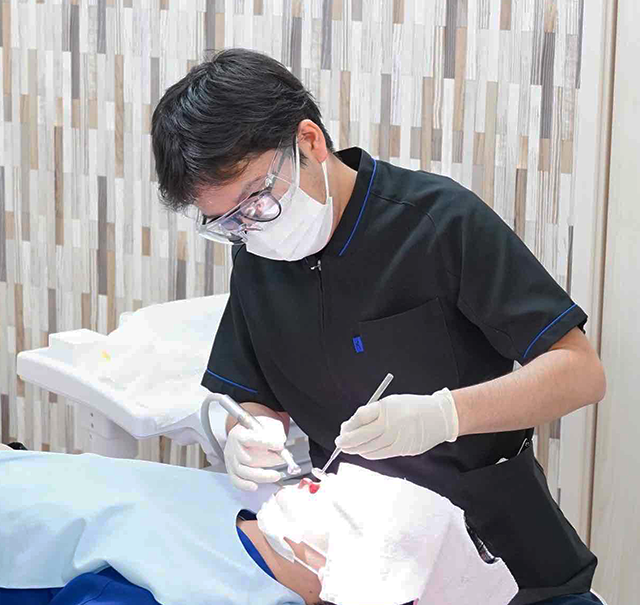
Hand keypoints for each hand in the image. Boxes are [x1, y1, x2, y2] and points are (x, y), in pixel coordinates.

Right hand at [224, 416, 286, 490]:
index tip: (280, 446)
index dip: (266, 443)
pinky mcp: (231, 470)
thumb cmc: (256, 430)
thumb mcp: (266, 425)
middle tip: (282, 461)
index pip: (252, 439)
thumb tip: (280, 444)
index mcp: (240, 433)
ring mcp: (231, 460)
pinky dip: (245, 485)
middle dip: (269, 461)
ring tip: (275, 475)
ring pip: (243, 471)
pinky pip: (235, 480)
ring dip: (261, 476)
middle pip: (249, 459)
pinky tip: (255, 486)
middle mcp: (232, 447)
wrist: (245, 433)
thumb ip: (274, 433)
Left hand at [334, 388, 458, 459]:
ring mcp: (396, 438)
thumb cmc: (412, 407)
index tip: (343, 428)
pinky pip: (379, 454)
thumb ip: (372, 413)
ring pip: (368, 448)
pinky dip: (368, 454)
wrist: (438, 416)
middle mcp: (390, 424)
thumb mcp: (390, 403)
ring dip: (356, 449)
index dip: (348, 425)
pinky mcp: (402, 449)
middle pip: (360, 436)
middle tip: (339, 442)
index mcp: (386, 407)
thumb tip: (351, 427)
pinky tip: (363, 451)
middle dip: (346, 441)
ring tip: (349, 448)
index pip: (360, 417)